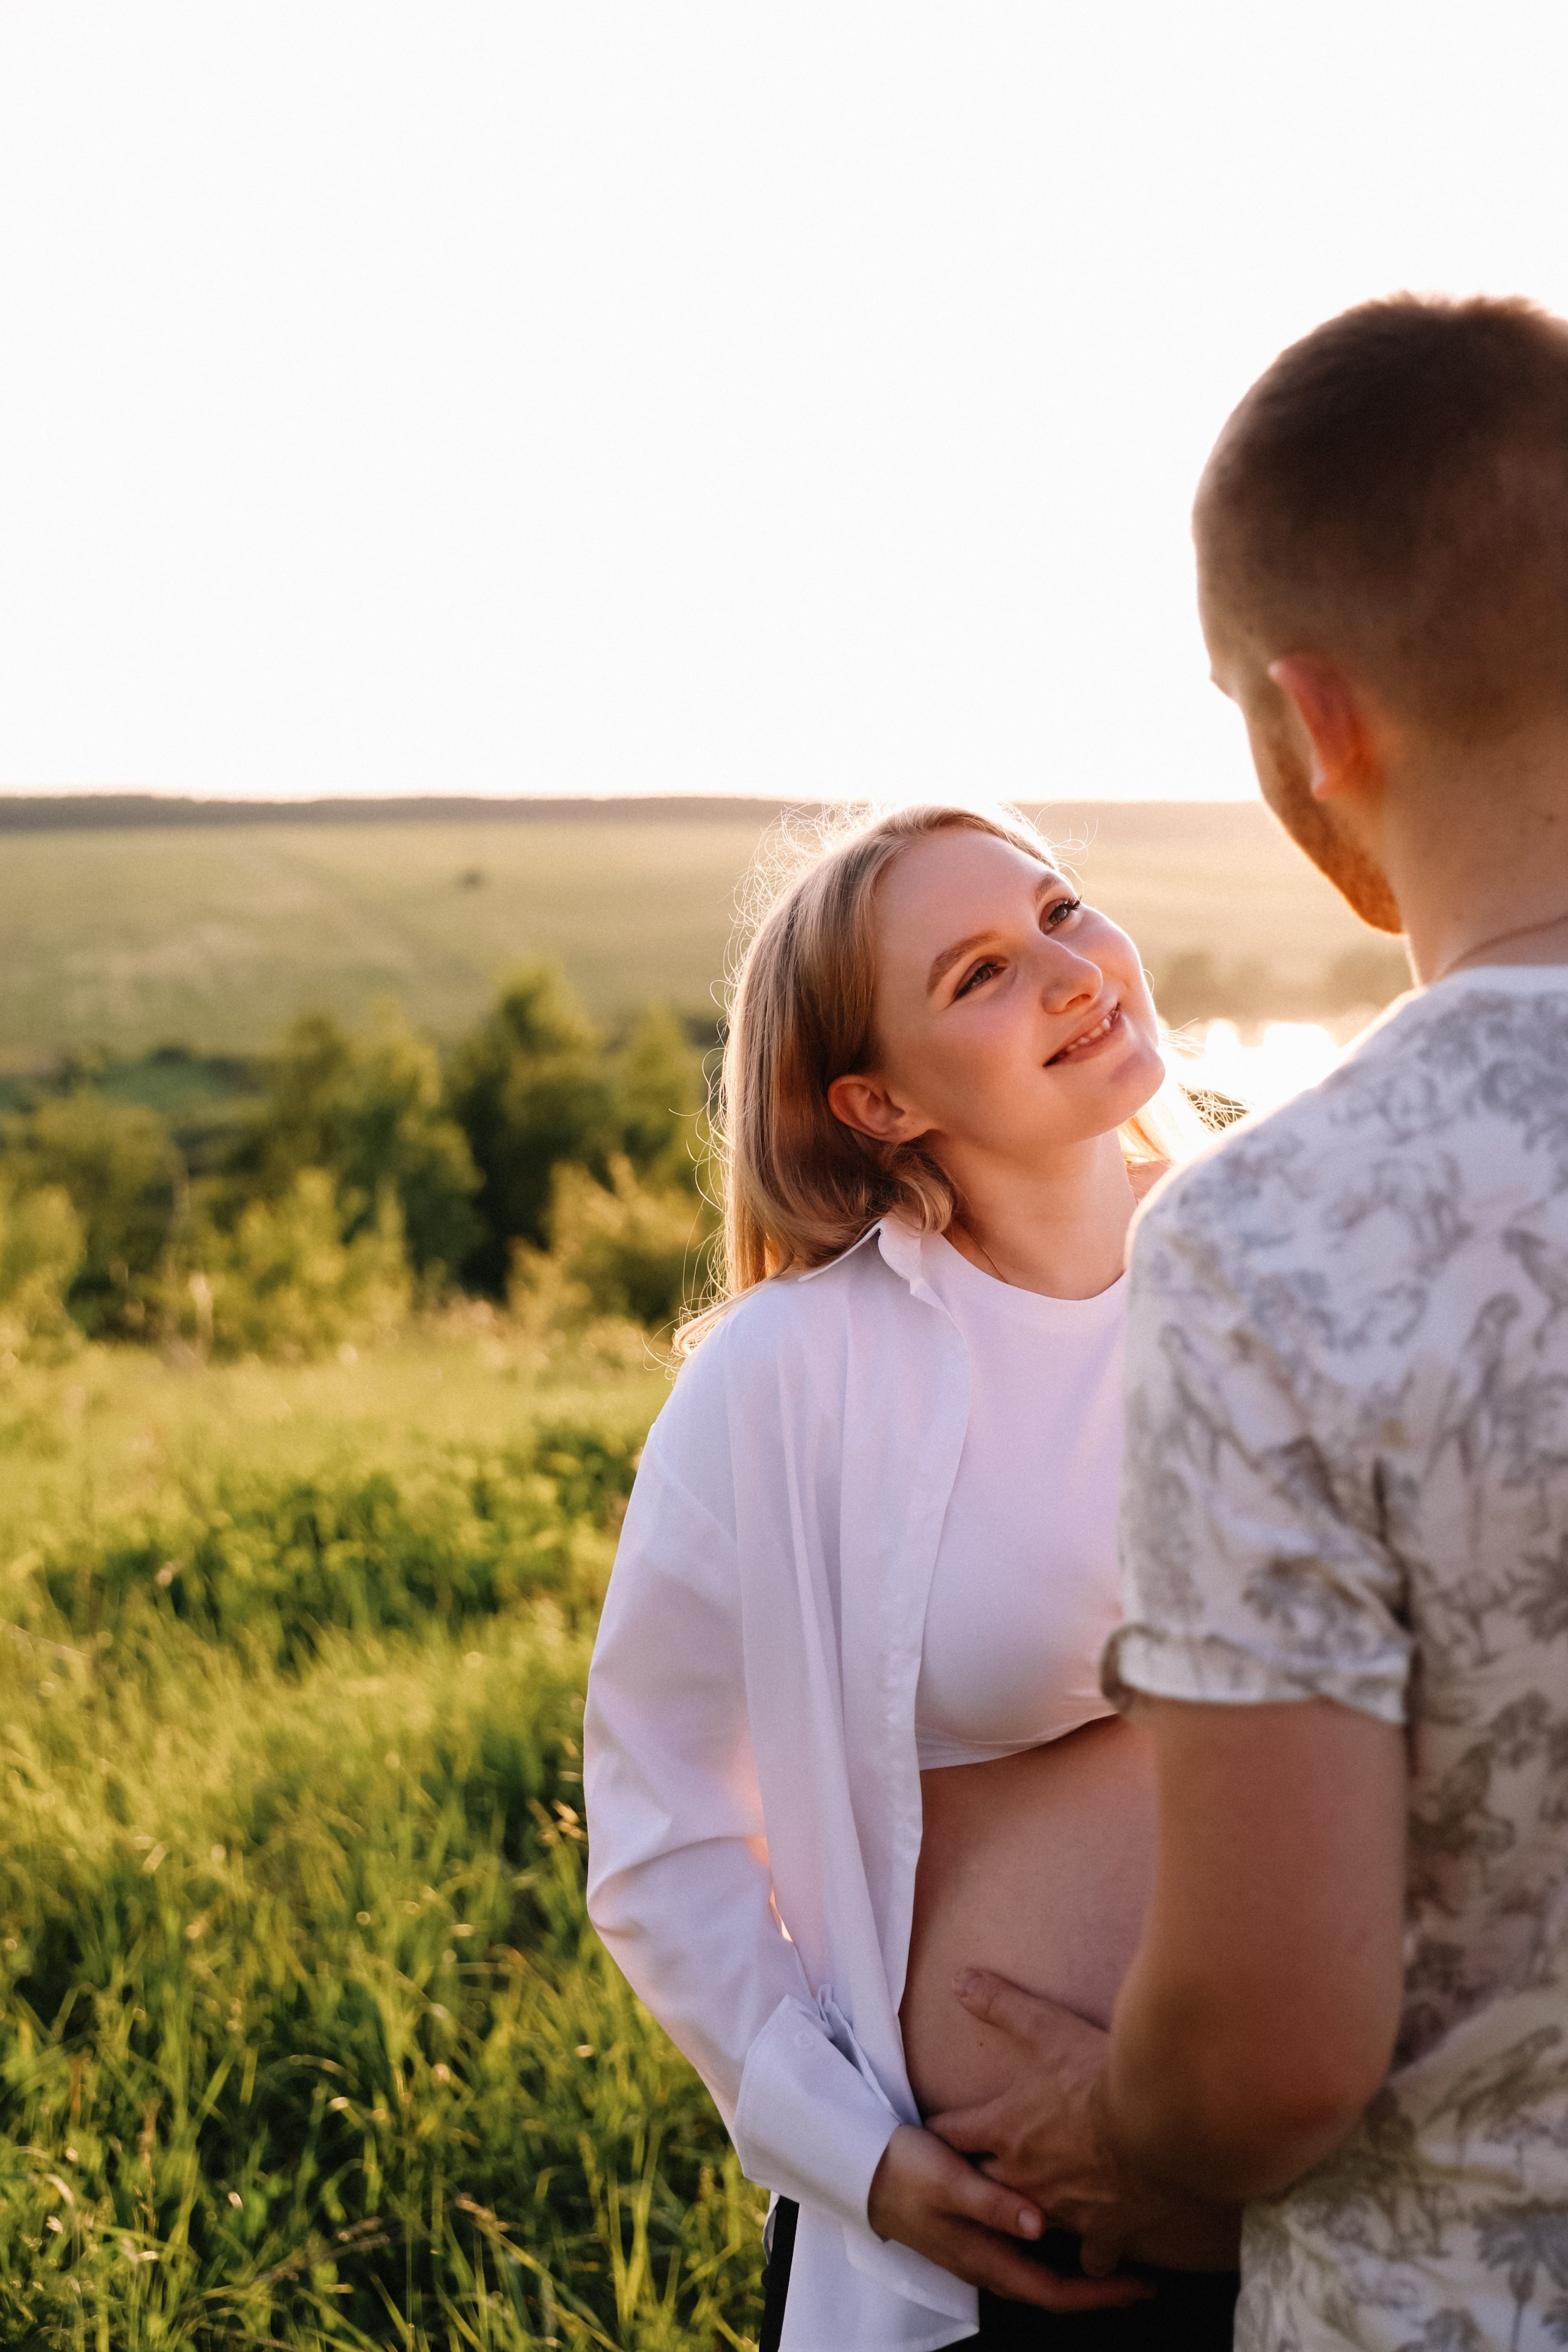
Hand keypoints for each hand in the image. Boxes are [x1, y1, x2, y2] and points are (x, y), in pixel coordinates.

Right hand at [865, 2125, 1150, 2310]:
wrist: (857, 2168)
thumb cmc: (905, 2170)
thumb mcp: (949, 2181)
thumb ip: (993, 2203)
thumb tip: (1040, 2227)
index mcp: (984, 2257)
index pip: (1055, 2291)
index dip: (1100, 2294)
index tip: (1142, 2286)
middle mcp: (985, 2261)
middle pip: (1052, 2289)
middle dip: (1098, 2287)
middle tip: (1142, 2275)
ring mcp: (978, 2248)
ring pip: (1039, 2272)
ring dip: (1078, 2269)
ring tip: (1114, 2250)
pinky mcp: (972, 2230)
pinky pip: (1023, 2253)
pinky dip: (1054, 2248)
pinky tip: (1067, 2225)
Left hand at [927, 1972, 1236, 2276]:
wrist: (1158, 2119)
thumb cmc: (1096, 2072)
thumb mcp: (1044, 2027)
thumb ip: (1000, 2004)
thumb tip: (958, 1978)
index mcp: (1004, 2130)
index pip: (950, 2135)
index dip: (941, 2131)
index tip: (935, 2131)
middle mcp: (1023, 2176)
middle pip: (980, 2185)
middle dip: (976, 2178)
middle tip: (974, 2172)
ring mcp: (1062, 2208)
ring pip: (1029, 2222)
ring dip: (1027, 2213)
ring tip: (1027, 2209)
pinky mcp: (1103, 2229)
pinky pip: (1091, 2254)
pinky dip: (1093, 2250)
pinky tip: (1096, 2248)